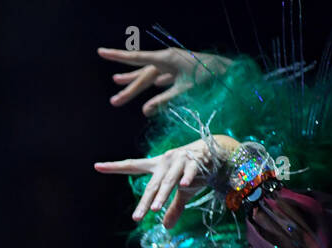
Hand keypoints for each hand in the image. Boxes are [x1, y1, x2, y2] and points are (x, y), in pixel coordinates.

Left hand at [95, 135, 239, 226]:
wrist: (218, 151)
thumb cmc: (193, 172)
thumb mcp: (182, 191)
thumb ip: (173, 208)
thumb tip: (166, 227)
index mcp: (157, 166)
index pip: (132, 166)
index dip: (115, 167)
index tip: (97, 166)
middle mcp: (165, 162)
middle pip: (152, 185)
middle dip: (145, 202)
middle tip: (137, 218)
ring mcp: (180, 161)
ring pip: (168, 181)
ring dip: (162, 195)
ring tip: (154, 208)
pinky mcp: (197, 161)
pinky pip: (190, 172)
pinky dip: (187, 178)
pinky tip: (183, 186)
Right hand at [98, 47, 232, 114]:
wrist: (230, 72)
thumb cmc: (209, 80)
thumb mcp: (185, 92)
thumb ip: (163, 101)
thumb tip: (144, 111)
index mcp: (166, 59)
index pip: (136, 59)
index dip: (117, 57)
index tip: (101, 52)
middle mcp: (168, 59)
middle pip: (142, 74)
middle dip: (128, 88)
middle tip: (114, 102)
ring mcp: (173, 65)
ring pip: (149, 75)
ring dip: (135, 81)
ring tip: (117, 81)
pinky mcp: (180, 70)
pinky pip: (160, 76)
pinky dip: (152, 82)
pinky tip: (149, 86)